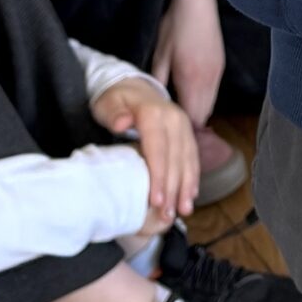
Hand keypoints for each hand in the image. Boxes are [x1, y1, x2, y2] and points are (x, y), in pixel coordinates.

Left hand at [92, 77, 196, 224]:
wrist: (135, 86)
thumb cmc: (117, 99)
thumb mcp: (108, 103)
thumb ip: (114, 113)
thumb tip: (123, 124)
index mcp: (154, 113)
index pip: (158, 149)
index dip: (158, 176)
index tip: (156, 200)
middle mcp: (174, 118)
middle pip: (175, 158)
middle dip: (173, 189)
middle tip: (167, 214)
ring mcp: (183, 125)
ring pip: (188, 159)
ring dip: (186, 187)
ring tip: (183, 210)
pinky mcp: (187, 132)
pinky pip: (193, 156)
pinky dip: (193, 177)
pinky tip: (191, 195)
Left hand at [152, 0, 225, 127]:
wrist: (197, 2)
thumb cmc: (174, 26)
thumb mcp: (160, 54)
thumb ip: (158, 81)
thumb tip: (153, 102)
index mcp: (190, 79)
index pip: (191, 118)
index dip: (182, 130)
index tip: (169, 136)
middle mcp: (208, 80)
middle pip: (203, 116)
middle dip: (190, 127)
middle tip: (174, 133)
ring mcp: (217, 73)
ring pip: (210, 105)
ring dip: (197, 114)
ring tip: (180, 120)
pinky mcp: (220, 67)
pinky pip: (213, 93)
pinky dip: (203, 101)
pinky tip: (190, 99)